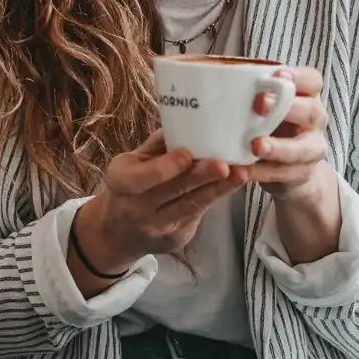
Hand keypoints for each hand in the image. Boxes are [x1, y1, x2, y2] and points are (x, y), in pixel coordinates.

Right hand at [71, 130, 245, 289]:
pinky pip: (197, 215)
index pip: (144, 176)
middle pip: (173, 191)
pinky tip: (231, 186)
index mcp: (121, 182)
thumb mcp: (132, 163)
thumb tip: (181, 121)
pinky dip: (215, 199)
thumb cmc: (129, 185)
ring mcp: (157, 226)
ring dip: (217, 190)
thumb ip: (155, 147)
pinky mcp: (176, 238)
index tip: (188, 154)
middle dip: (201, 178)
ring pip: (191, 206)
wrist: (119, 231)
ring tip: (240, 175)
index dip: (166, 167)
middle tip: (225, 165)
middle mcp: (136, 207)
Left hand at [242, 66, 340, 264]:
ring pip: (305, 147)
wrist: (286, 167)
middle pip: (312, 111)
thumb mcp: (258, 106)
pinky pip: (286, 173)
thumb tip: (195, 77)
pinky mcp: (302, 173)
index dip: (298, 77)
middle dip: (287, 108)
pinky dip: (263, 172)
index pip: (312, 80)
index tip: (277, 75)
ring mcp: (312, 148)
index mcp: (303, 96)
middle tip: (258, 104)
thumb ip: (243, 93)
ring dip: (279, 147)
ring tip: (255, 146)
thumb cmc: (264, 124)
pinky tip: (244, 170)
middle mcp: (313, 120)